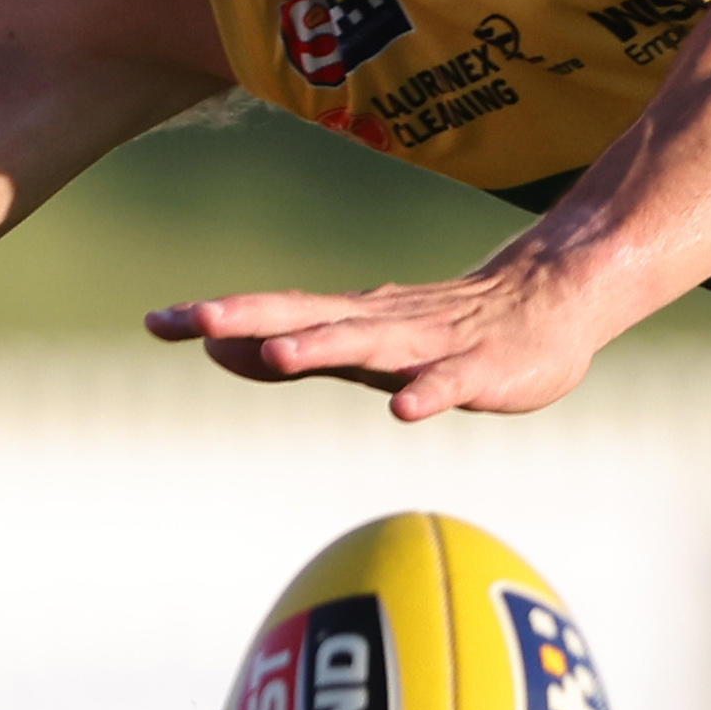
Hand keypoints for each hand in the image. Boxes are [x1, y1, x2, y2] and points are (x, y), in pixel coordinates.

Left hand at [144, 260, 624, 422]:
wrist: (554, 298)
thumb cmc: (449, 326)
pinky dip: (426, 394)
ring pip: (372, 344)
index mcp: (352, 319)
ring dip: (324, 347)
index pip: (274, 313)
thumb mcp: (365, 339)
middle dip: (253, 320)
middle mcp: (383, 322)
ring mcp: (432, 343)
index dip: (219, 319)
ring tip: (280, 353)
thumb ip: (298, 345)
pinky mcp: (482, 368)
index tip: (156, 320)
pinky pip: (450, 383)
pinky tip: (404, 411)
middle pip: (309, 318)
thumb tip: (219, 349)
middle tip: (196, 320)